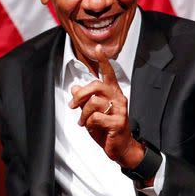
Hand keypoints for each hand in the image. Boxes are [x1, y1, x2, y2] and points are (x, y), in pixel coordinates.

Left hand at [69, 45, 143, 168]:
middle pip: (96, 85)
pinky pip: (96, 117)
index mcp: (113, 93)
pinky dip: (89, 123)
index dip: (103, 60)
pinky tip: (91, 128)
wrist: (121, 147)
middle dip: (80, 95)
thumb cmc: (108, 129)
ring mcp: (120, 109)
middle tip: (73, 105)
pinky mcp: (118, 121)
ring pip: (93, 103)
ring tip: (83, 122)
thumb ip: (85, 99)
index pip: (109, 73)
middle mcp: (118, 97)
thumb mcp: (93, 112)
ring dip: (83, 114)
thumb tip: (74, 87)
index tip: (98, 48)